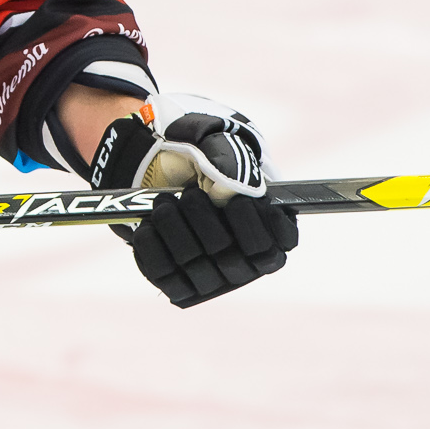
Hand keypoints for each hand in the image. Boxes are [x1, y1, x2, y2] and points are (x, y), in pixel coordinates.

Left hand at [87, 93, 298, 307]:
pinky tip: (149, 224)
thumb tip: (234, 187)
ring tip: (163, 203)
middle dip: (206, 220)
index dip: (263, 224)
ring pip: (197, 267)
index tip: (238, 199)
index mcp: (271, 229)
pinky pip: (165, 276)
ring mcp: (214, 278)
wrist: (159, 167)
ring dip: (175, 230)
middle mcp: (247, 262)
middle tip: (190, 194)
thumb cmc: (203, 156)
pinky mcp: (179, 285)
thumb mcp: (220, 142)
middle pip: (233, 256)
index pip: (280, 242)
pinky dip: (153, 247)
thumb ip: (232, 159)